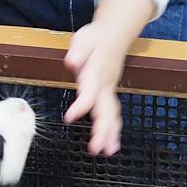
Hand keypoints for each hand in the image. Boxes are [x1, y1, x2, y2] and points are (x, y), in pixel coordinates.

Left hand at [64, 21, 131, 156]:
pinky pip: (114, 115)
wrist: (116, 34)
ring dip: (110, 135)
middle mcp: (105, 85)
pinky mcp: (109, 95)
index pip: (90, 92)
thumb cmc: (97, 38)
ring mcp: (110, 91)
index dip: (81, 106)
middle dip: (102, 130)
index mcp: (97, 73)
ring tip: (107, 152)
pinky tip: (112, 146)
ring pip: (112, 115)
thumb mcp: (84, 38)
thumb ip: (78, 51)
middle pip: (106, 110)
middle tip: (96, 149)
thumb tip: (72, 62)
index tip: (70, 118)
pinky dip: (114, 132)